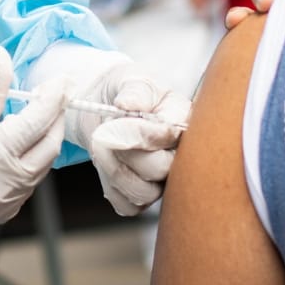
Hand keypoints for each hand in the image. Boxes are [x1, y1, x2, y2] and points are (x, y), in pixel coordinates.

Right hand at [0, 49, 67, 238]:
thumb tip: (3, 57)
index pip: (35, 123)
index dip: (52, 99)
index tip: (60, 82)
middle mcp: (3, 185)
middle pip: (49, 146)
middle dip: (56, 119)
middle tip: (57, 96)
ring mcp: (6, 203)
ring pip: (43, 166)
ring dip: (45, 140)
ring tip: (39, 117)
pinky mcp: (6, 211)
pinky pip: (31, 182)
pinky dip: (32, 161)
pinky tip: (23, 145)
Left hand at [73, 62, 191, 216]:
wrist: (103, 108)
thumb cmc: (125, 92)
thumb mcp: (131, 79)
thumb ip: (135, 91)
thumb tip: (129, 105)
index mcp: (184, 122)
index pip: (172, 136)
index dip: (143, 130)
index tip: (119, 112)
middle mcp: (179, 155)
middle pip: (161, 168)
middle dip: (126, 150)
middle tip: (105, 131)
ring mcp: (163, 180)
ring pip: (144, 192)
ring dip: (114, 168)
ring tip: (101, 143)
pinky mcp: (142, 198)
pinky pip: (127, 205)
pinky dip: (110, 186)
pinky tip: (107, 163)